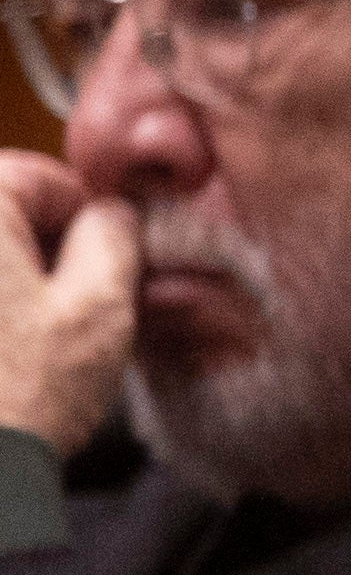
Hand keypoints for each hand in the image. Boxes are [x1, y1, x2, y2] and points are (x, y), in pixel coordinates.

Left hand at [0, 156, 133, 451]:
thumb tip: (112, 214)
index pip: (38, 176)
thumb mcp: (100, 307)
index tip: (106, 260)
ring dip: (9, 285)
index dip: (84, 217)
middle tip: (71, 306)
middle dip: (40, 250)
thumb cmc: (19, 397)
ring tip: (31, 339)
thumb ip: (115, 237)